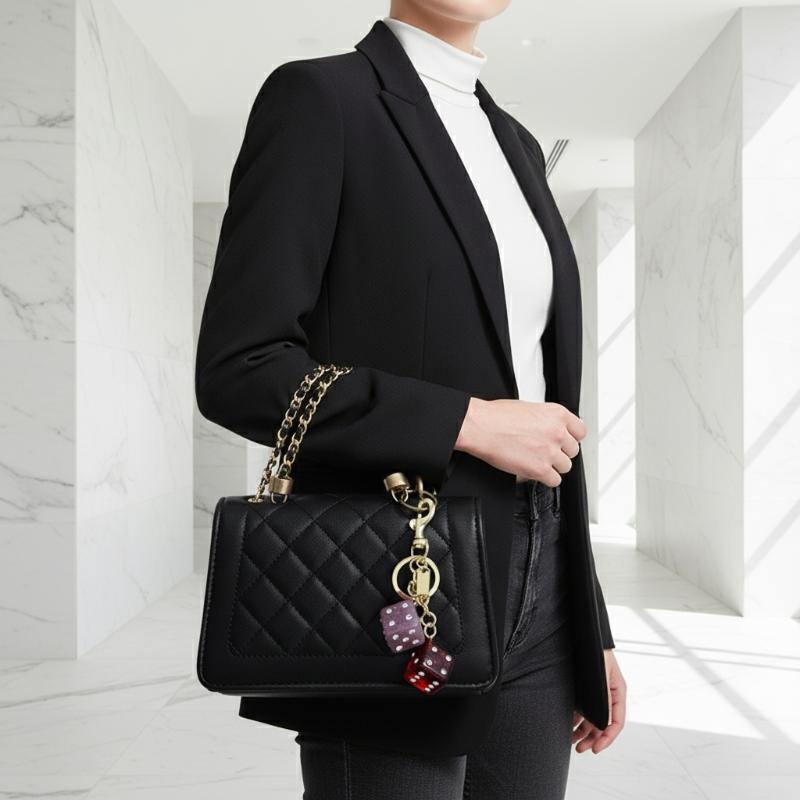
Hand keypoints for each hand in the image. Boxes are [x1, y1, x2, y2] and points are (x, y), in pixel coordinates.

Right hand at [453, 397, 586, 486]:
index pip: (580, 431)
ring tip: (538, 461)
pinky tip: (535, 471)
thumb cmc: (496, 416)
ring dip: (553, 466)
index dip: (571, 438)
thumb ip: (546, 419)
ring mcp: (550, 452)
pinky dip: (546, 478)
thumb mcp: (529, 408)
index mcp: (557, 414)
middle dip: (560, 452)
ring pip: (565, 466)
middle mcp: (557, 432)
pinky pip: (555, 480)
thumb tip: (551, 428)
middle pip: (573, 450)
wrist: (481, 427)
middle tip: (545, 451)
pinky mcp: (540, 469)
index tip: (565, 441)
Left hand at [572, 649, 626, 753]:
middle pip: (603, 725)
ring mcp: (597, 694)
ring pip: (592, 719)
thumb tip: (602, 724)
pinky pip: (583, 710)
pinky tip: (568, 725)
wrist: (585, 634)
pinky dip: (577, 720)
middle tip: (579, 749)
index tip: (596, 749)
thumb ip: (603, 699)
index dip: (607, 738)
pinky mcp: (585, 691)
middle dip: (592, 739)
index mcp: (618, 692)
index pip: (616, 723)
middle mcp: (609, 696)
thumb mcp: (601, 675)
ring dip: (583, 732)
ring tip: (571, 741)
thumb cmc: (595, 651)